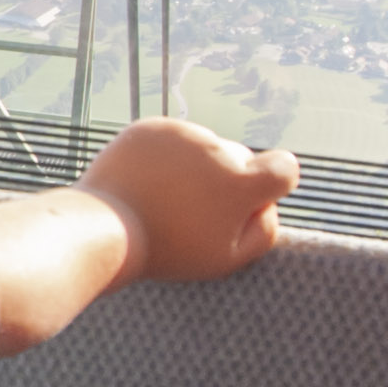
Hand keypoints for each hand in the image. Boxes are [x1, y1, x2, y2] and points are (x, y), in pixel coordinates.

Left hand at [92, 115, 295, 283]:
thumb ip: (263, 232)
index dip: (275, 184)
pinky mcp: (152, 127)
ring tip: (164, 200)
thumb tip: (269, 206)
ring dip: (193, 167)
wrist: (103, 227)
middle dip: (225, 181)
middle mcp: (216, 148)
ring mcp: (181, 134)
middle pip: (238, 159)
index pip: (284, 168)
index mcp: (240, 182)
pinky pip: (172, 140)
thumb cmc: (168, 250)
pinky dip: (165, 158)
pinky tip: (148, 183)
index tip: (253, 199)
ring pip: (203, 148)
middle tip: (194, 213)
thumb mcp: (226, 259)